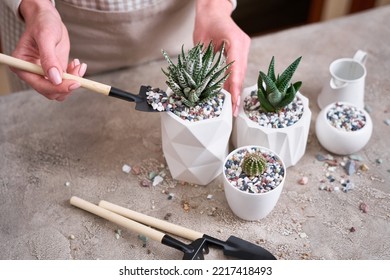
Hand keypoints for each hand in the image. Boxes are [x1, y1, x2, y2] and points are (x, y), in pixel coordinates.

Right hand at [11, 0, 86, 100]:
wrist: (48, 18)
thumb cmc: (43, 23)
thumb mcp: (46, 37)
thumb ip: (49, 59)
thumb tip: (55, 79)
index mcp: (22, 66)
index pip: (40, 85)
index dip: (58, 87)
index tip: (74, 83)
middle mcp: (31, 73)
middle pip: (51, 92)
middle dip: (67, 84)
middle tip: (78, 71)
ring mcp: (44, 74)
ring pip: (60, 89)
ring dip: (73, 80)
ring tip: (78, 65)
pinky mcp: (55, 73)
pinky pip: (66, 82)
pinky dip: (75, 76)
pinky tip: (76, 63)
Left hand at [194, 0, 250, 115]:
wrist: (213, 10)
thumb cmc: (206, 22)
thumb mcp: (201, 42)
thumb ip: (204, 62)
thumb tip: (203, 83)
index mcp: (235, 41)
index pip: (236, 70)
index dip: (234, 88)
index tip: (233, 102)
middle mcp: (243, 45)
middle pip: (241, 74)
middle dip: (237, 94)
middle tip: (233, 111)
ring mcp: (244, 48)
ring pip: (240, 73)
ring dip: (236, 90)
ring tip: (232, 107)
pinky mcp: (241, 51)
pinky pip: (238, 69)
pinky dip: (233, 82)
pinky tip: (230, 94)